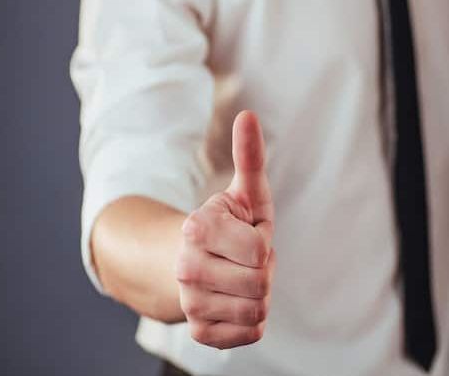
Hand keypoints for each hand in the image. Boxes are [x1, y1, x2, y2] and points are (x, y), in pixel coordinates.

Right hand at [177, 110, 274, 348]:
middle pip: (259, 284)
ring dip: (258, 295)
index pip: (258, 252)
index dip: (262, 245)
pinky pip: (247, 334)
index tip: (246, 236)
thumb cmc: (230, 225)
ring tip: (241, 279)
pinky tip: (235, 302)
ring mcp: (189, 301)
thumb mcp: (244, 192)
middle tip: (246, 261)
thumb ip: (249, 156)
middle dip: (263, 272)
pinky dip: (251, 320)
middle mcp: (185, 266)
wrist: (193, 264)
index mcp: (196, 228)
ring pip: (255, 310)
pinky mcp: (198, 331)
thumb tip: (248, 114)